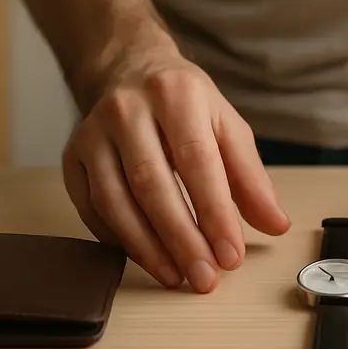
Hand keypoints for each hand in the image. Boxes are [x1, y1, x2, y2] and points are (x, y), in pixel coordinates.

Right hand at [62, 46, 290, 292]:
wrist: (128, 70)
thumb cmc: (185, 104)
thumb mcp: (226, 126)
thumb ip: (252, 177)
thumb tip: (275, 224)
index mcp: (176, 94)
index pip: (197, 161)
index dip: (215, 212)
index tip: (232, 255)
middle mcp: (128, 110)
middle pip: (152, 184)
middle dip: (181, 239)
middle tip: (205, 278)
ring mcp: (92, 133)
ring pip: (115, 200)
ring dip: (147, 247)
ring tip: (177, 276)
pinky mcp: (71, 156)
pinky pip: (91, 207)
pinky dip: (118, 239)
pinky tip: (145, 257)